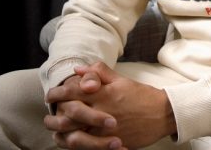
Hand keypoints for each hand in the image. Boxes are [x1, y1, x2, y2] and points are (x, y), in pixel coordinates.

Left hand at [46, 62, 176, 148]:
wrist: (162, 114)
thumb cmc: (141, 95)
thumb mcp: (121, 79)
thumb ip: (99, 73)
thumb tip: (78, 69)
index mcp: (104, 93)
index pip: (73, 91)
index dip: (58, 92)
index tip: (51, 94)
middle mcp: (102, 111)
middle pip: (69, 114)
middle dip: (54, 115)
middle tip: (48, 114)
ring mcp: (105, 130)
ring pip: (74, 134)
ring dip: (60, 132)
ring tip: (54, 129)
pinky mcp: (110, 144)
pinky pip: (87, 147)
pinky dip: (74, 145)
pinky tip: (68, 141)